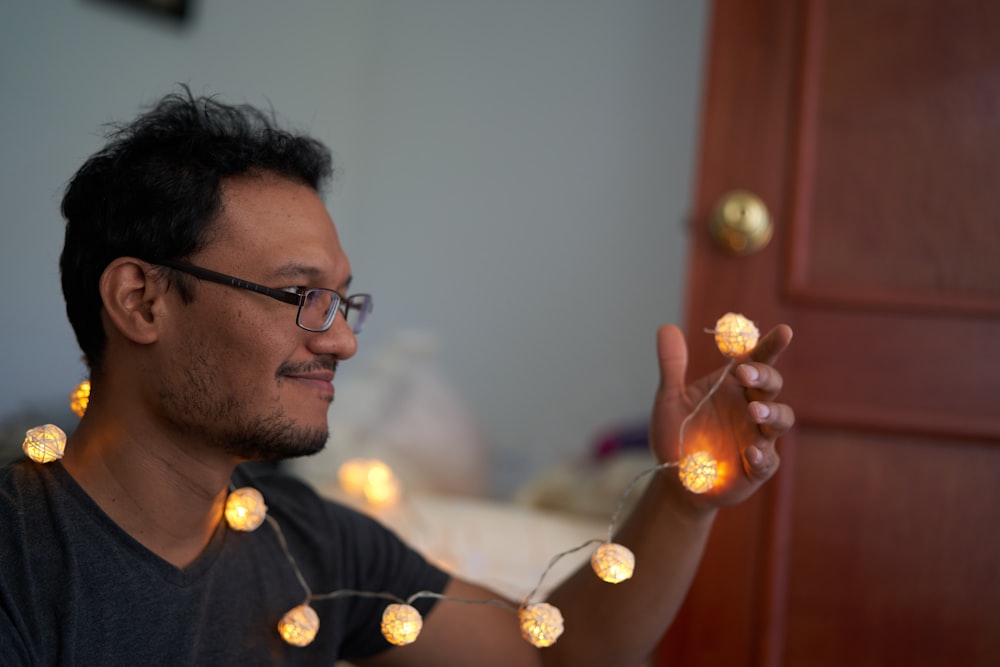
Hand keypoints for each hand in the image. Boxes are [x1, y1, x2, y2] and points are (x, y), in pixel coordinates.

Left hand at [649, 323, 793, 507]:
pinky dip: (761, 456)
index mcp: (733, 387)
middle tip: (745, 374)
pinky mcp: (758, 468)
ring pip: (781, 419)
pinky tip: (750, 453)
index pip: (757, 360)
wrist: (674, 479)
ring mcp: (758, 438)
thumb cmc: (676, 434)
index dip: (772, 345)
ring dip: (771, 413)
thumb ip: (672, 366)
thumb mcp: (669, 400)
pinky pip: (767, 461)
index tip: (784, 331)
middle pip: (772, 385)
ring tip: (753, 411)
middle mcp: (750, 408)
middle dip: (764, 377)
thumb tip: (666, 327)